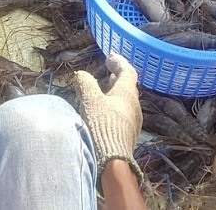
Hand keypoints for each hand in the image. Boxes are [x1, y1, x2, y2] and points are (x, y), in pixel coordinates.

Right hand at [74, 54, 142, 177]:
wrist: (112, 159)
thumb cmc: (102, 125)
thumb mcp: (90, 100)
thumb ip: (85, 83)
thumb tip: (81, 74)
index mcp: (127, 93)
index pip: (128, 71)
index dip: (119, 62)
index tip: (110, 56)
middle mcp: (134, 105)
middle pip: (128, 86)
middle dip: (117, 77)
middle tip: (108, 70)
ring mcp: (133, 121)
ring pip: (126, 100)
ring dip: (116, 92)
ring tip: (105, 88)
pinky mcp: (129, 134)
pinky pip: (124, 113)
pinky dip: (115, 105)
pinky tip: (105, 110)